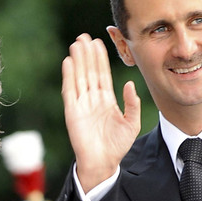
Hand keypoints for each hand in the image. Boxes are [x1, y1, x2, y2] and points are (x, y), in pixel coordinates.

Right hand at [62, 34, 140, 191]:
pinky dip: (69, 77)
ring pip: (79, 77)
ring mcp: (82, 104)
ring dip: (78, 60)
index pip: (102, 75)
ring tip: (77, 44)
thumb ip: (132, 104)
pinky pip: (70, 91)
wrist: (103, 163)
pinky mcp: (72, 112)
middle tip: (84, 36)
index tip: (99, 43)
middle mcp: (93, 99)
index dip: (100, 59)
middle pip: (89, 72)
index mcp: (106, 100)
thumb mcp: (131, 124)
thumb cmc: (117, 146)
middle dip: (87, 54)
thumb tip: (130, 85)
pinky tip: (69, 62)